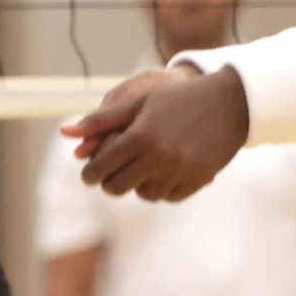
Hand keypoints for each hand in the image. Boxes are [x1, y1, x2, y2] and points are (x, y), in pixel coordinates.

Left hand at [67, 65, 249, 201]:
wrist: (231, 102)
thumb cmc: (180, 99)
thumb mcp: (140, 101)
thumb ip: (102, 120)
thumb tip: (64, 133)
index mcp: (139, 136)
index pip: (99, 169)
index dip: (90, 173)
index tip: (92, 171)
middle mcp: (158, 156)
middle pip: (117, 188)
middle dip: (111, 182)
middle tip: (116, 172)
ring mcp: (179, 170)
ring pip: (144, 195)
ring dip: (139, 185)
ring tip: (146, 167)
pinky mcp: (197, 180)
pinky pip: (168, 197)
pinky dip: (163, 188)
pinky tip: (166, 171)